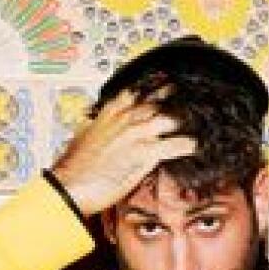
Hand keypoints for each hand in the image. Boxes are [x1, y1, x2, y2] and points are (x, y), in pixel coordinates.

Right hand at [50, 90, 196, 214]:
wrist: (70, 185)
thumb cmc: (74, 167)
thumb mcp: (85, 137)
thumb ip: (100, 128)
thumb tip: (102, 127)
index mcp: (111, 111)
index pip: (138, 90)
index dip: (154, 87)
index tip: (165, 84)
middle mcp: (127, 117)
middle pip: (161, 100)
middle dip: (176, 102)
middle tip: (189, 103)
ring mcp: (139, 133)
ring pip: (173, 118)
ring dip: (186, 122)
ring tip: (198, 124)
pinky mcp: (147, 152)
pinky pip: (178, 144)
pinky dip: (190, 145)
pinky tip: (196, 147)